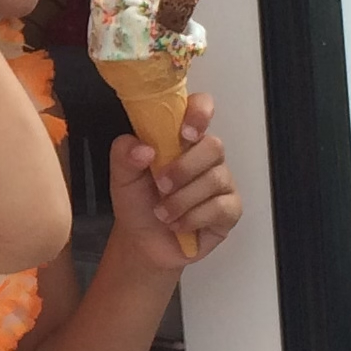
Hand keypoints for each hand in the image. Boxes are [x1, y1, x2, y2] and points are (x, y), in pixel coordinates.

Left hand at [109, 93, 240, 270]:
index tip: (185, 132)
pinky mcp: (229, 210)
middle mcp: (204, 156)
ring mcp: (220, 182)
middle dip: (184, 168)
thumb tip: (143, 148)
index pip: (201, 108)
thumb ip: (124, 155)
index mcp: (180, 139)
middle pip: (213, 146)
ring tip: (162, 213)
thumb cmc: (137, 203)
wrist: (143, 242)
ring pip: (216, 179)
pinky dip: (194, 218)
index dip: (199, 112)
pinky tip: (178, 224)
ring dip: (183, 199)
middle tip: (161, 185)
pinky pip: (221, 207)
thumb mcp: (121, 177)